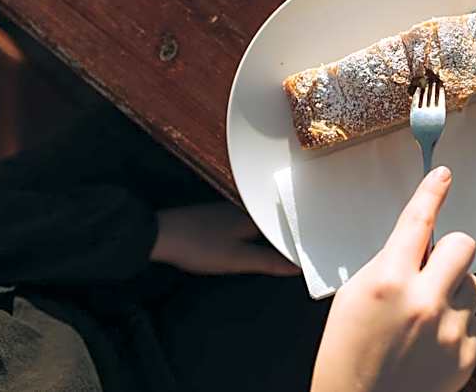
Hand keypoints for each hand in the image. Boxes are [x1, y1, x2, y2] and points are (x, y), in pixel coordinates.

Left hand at [150, 202, 299, 275]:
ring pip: (260, 221)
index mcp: (254, 216)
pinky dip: (257, 232)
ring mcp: (228, 210)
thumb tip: (298, 267)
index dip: (301, 237)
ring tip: (287, 246)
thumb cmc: (199, 246)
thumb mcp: (237, 260)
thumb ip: (268, 262)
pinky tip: (256, 241)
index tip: (317, 248)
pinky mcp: (216, 216)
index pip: (285, 225)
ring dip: (273, 232)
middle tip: (308, 247)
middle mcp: (244, 208)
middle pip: (274, 221)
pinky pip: (246, 222)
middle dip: (289, 233)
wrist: (159, 235)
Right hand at [311, 166, 475, 391]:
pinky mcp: (466, 356)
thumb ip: (389, 263)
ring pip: (472, 284)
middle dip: (449, 250)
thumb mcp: (355, 295)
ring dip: (452, 291)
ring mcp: (449, 330)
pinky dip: (456, 327)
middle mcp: (424, 301)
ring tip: (423, 318)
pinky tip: (429, 345)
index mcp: (389, 280)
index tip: (442, 176)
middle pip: (462, 245)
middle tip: (432, 266)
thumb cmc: (347, 351)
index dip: (432, 192)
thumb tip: (420, 242)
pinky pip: (474, 322)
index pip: (418, 220)